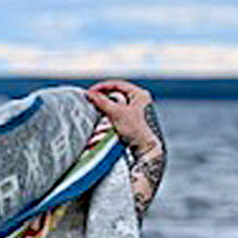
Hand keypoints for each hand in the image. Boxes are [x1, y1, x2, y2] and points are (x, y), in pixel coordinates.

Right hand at [85, 79, 165, 223]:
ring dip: (103, 116)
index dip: (103, 87)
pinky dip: (107, 125)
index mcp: (140, 95)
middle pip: (116, 97)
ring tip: (94, 121)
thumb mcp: (117, 113)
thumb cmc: (138, 131)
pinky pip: (116, 122)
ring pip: (115, 111)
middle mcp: (139, 103)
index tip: (90, 92)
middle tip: (91, 104)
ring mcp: (136, 115)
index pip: (118, 84)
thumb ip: (102, 102)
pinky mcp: (132, 127)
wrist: (147, 152)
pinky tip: (100, 132)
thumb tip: (90, 94)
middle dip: (102, 103)